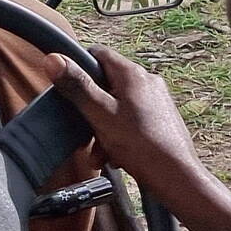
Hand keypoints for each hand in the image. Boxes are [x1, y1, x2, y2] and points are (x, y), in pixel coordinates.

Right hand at [40, 45, 207, 197]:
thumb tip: (53, 59)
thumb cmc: (141, 145)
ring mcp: (156, 101)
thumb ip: (77, 87)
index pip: (98, 54)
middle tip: (83, 131)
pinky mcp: (161, 120)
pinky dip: (119, 136)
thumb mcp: (100, 114)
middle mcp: (147, 82)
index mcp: (132, 74)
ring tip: (99, 153)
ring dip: (103, 129)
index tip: (68, 87)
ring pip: (118, 107)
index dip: (79, 68)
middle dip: (90, 110)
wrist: (176, 177)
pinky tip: (115, 156)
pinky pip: (131, 121)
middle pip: (106, 85)